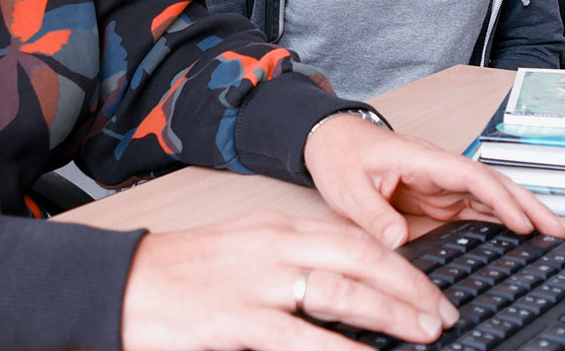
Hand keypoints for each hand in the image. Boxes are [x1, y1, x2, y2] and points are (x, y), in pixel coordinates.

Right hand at [119, 212, 457, 350]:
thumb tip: (347, 287)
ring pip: (341, 291)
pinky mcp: (236, 319)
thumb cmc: (182, 274)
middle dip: (411, 287)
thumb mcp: (244, 251)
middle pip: (361, 258)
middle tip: (443, 314)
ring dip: (391, 313)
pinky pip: (301, 338)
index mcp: (278, 227)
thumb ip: (292, 261)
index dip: (402, 265)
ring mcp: (256, 283)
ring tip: (424, 333)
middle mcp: (274, 247)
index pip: (356, 238)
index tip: (430, 289)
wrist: (121, 282)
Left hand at [303, 114, 564, 247]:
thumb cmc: (339, 155)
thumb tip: (398, 241)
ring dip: (521, 212)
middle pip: (493, 183)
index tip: (521, 221)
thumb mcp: (347, 189)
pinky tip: (519, 232)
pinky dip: (500, 218)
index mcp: (422, 159)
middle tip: (559, 228)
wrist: (329, 141)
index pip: (471, 175)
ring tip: (552, 232)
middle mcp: (438, 168)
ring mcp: (440, 182)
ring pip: (490, 195)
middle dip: (528, 204)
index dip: (499, 198)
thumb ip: (373, 216)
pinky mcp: (436, 196)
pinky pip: (475, 206)